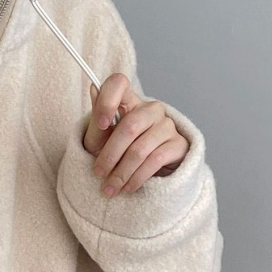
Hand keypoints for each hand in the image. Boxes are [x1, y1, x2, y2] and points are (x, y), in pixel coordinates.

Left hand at [84, 74, 189, 197]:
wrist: (140, 174)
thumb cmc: (117, 152)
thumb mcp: (101, 139)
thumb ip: (97, 118)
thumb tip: (93, 89)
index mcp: (129, 101)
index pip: (119, 83)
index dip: (107, 100)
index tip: (101, 125)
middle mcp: (151, 109)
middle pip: (129, 126)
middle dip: (110, 154)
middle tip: (98, 173)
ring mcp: (167, 125)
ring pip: (140, 148)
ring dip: (122, 172)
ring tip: (110, 188)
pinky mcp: (178, 144)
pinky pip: (155, 161)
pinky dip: (137, 177)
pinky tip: (128, 188)